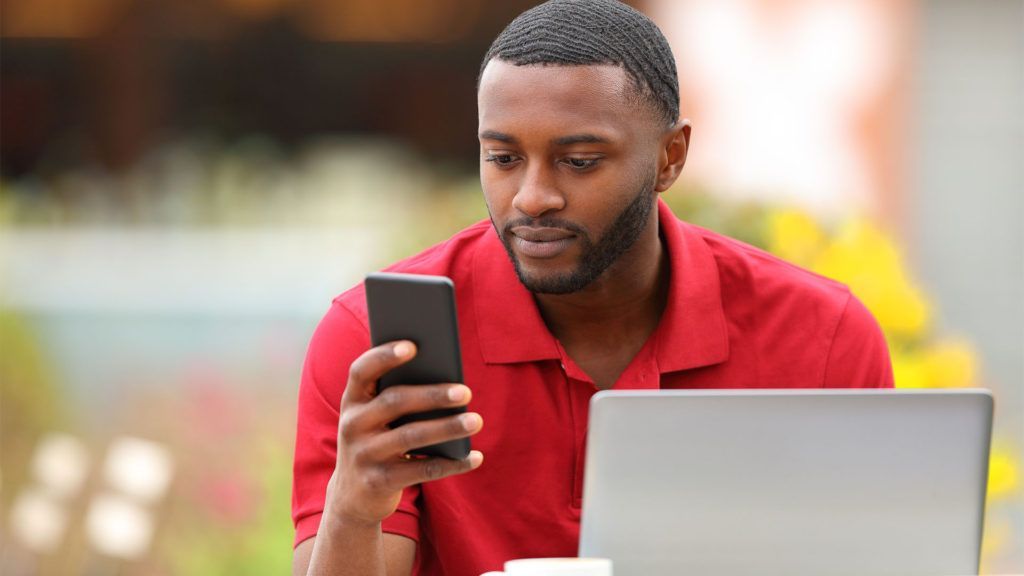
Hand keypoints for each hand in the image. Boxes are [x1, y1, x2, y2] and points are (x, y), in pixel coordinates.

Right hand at [329, 340, 483, 525]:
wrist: (352, 496)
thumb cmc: (376, 441)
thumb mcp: (376, 418)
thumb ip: (398, 396)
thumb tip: (448, 377)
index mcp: (352, 400)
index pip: (361, 371)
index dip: (384, 356)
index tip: (413, 346)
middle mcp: (352, 424)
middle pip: (395, 401)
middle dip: (433, 395)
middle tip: (465, 392)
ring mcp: (364, 454)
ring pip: (411, 436)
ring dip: (447, 427)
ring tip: (476, 421)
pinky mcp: (379, 482)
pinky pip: (423, 470)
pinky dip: (453, 463)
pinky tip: (475, 457)